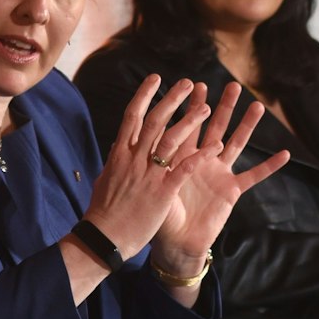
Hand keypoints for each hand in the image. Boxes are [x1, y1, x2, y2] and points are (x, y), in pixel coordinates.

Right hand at [78, 75, 208, 257]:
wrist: (103, 240)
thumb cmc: (103, 213)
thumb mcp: (105, 180)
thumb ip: (115, 161)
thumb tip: (118, 146)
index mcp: (119, 155)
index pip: (132, 117)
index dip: (144, 95)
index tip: (156, 78)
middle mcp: (133, 160)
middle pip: (154, 121)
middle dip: (171, 100)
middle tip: (187, 83)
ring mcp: (148, 175)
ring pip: (170, 140)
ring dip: (190, 122)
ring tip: (207, 107)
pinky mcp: (162, 193)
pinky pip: (184, 169)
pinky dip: (200, 156)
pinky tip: (215, 147)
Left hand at [151, 81, 289, 269]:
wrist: (176, 242)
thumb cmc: (161, 215)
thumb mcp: (157, 184)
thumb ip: (159, 162)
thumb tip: (149, 138)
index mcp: (182, 157)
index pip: (189, 126)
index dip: (194, 107)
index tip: (197, 85)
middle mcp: (203, 160)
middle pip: (215, 128)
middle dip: (223, 107)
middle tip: (232, 86)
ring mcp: (219, 173)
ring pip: (236, 144)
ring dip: (247, 126)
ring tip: (258, 106)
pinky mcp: (232, 190)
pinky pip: (254, 176)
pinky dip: (269, 166)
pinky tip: (285, 154)